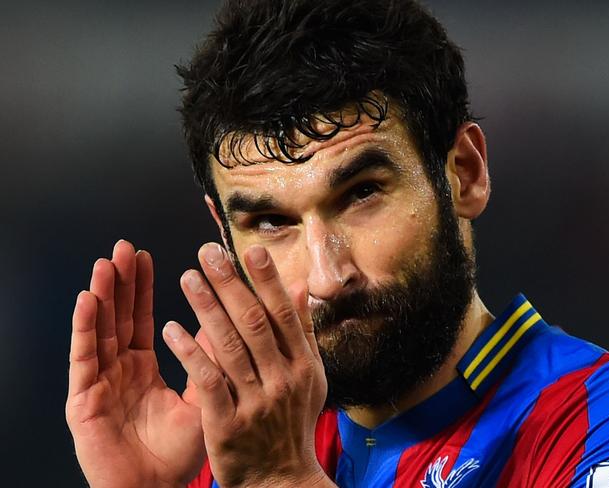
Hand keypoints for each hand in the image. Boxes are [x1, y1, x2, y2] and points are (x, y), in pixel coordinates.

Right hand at [66, 240, 205, 487]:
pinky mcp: (84, 400)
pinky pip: (84, 359)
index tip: (148, 257)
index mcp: (144, 367)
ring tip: (107, 263)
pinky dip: (84, 329)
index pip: (143, 318)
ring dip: (102, 296)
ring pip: (100, 331)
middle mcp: (119, 370)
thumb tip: (233, 319)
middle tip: (125, 247)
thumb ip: (213, 357)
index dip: (143, 289)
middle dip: (121, 282)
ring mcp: (100, 383)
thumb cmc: (179, 451)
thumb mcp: (204, 394)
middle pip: (119, 317)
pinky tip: (86, 300)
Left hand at [163, 243, 332, 487]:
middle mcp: (282, 379)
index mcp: (303, 365)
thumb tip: (300, 286)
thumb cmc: (292, 423)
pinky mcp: (227, 423)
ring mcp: (255, 402)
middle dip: (230, 284)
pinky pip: (206, 381)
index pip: (283, 314)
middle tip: (207, 253)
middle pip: (253, 323)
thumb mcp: (310, 378)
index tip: (250, 251)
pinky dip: (189, 352)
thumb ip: (303, 331)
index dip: (266, 281)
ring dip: (206, 309)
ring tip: (187, 278)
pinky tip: (171, 329)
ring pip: (228, 346)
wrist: (280, 479)